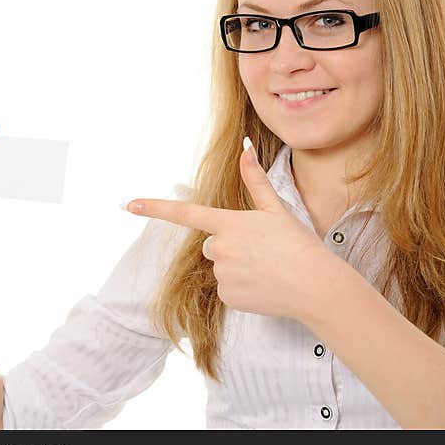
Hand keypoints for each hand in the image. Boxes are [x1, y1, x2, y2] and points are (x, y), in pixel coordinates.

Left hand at [126, 139, 334, 321]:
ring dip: (237, 266)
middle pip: (211, 243)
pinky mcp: (228, 297)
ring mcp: (223, 274)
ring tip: (267, 268)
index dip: (155, 208)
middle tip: (261, 249)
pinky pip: (227, 289)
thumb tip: (244, 148)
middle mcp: (220, 248)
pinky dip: (242, 287)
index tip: (129, 205)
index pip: (185, 213)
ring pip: (220, 266)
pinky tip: (264, 285)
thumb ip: (255, 180)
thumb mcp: (276, 209)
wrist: (315, 286)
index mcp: (230, 223)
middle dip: (230, 245)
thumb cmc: (299, 244)